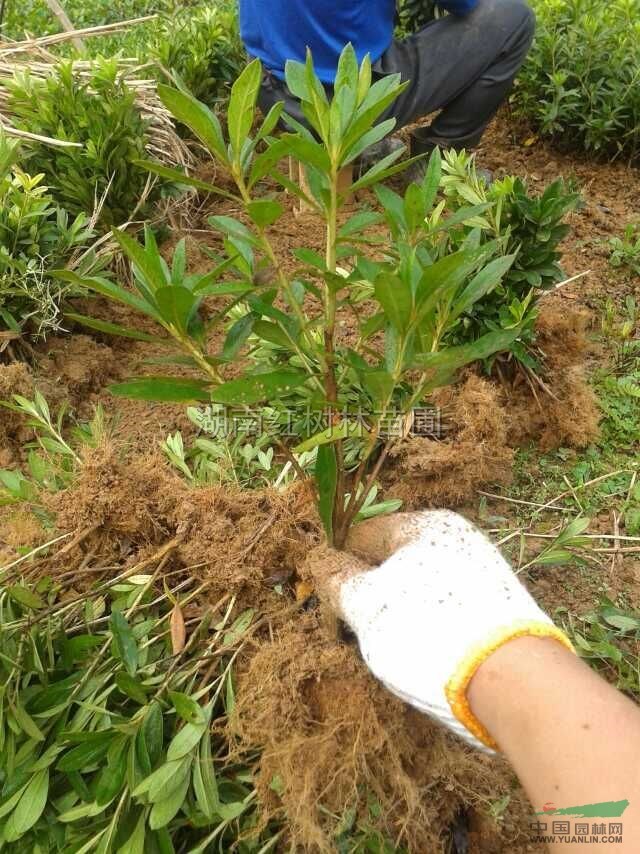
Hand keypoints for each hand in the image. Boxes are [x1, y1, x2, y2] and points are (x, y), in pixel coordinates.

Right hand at [320, 510, 572, 750]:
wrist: (515, 681)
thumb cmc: (428, 632)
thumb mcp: (366, 605)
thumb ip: (337, 579)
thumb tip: (318, 559)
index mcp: (423, 525)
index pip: (361, 534)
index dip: (337, 566)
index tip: (329, 604)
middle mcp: (455, 539)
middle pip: (392, 561)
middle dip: (369, 594)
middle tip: (358, 634)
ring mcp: (480, 572)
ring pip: (418, 588)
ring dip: (398, 614)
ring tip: (394, 652)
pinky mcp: (496, 607)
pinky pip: (445, 608)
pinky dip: (428, 627)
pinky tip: (426, 656)